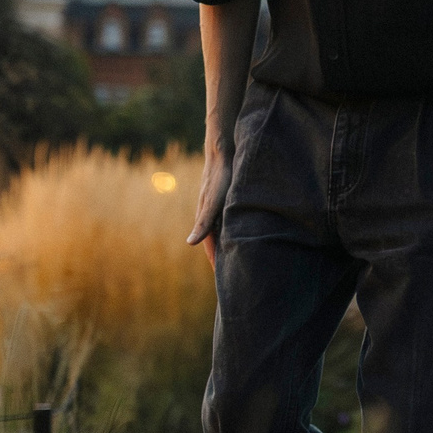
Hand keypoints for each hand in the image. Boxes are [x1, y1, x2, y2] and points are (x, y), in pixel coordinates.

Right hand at [184, 144, 231, 267]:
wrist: (223, 151)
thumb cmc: (219, 178)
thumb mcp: (213, 202)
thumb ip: (203, 223)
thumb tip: (190, 243)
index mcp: (206, 219)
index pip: (211, 248)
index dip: (216, 263)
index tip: (223, 281)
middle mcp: (210, 215)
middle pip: (216, 242)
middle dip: (222, 257)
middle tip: (233, 274)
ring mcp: (218, 206)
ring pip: (223, 232)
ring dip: (229, 245)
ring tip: (239, 258)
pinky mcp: (226, 198)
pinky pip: (229, 220)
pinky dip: (234, 231)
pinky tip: (242, 232)